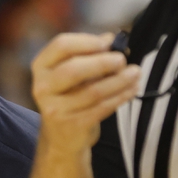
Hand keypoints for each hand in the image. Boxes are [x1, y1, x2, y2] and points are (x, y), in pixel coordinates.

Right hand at [30, 32, 140, 159]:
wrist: (61, 138)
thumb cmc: (70, 97)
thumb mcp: (74, 73)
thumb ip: (89, 54)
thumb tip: (111, 38)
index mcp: (41, 67)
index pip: (61, 45)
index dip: (86, 41)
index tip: (107, 42)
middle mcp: (43, 87)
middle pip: (74, 69)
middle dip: (102, 62)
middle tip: (122, 60)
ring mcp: (56, 108)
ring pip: (93, 91)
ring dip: (119, 80)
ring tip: (135, 73)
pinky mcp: (72, 125)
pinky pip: (101, 108)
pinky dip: (120, 97)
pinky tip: (132, 89)